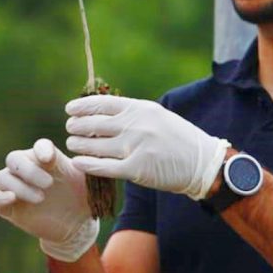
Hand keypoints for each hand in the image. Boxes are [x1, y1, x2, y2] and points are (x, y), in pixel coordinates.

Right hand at [0, 138, 98, 261]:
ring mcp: (16, 188)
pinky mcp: (9, 208)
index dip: (42, 150)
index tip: (50, 159)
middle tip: (49, 184)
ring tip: (40, 198)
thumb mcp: (87, 183)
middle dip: (28, 170)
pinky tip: (12, 199)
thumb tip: (86, 157)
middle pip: (14, 159)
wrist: (75, 225)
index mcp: (47, 158)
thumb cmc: (81, 198)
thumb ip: (86, 169)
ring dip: (18, 186)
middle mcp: (27, 169)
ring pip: (2, 177)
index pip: (39, 146)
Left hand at [65, 95, 229, 200]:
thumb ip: (130, 113)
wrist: (202, 163)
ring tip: (72, 143)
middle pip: (95, 124)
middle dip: (77, 126)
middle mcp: (136, 125)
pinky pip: (104, 167)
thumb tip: (100, 111)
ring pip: (96, 145)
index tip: (70, 109)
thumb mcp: (156, 116)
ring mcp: (136, 147)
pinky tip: (78, 162)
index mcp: (140, 108)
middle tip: (69, 128)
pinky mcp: (137, 169)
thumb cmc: (177, 138)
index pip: (102, 103)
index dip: (82, 106)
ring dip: (79, 144)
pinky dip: (88, 164)